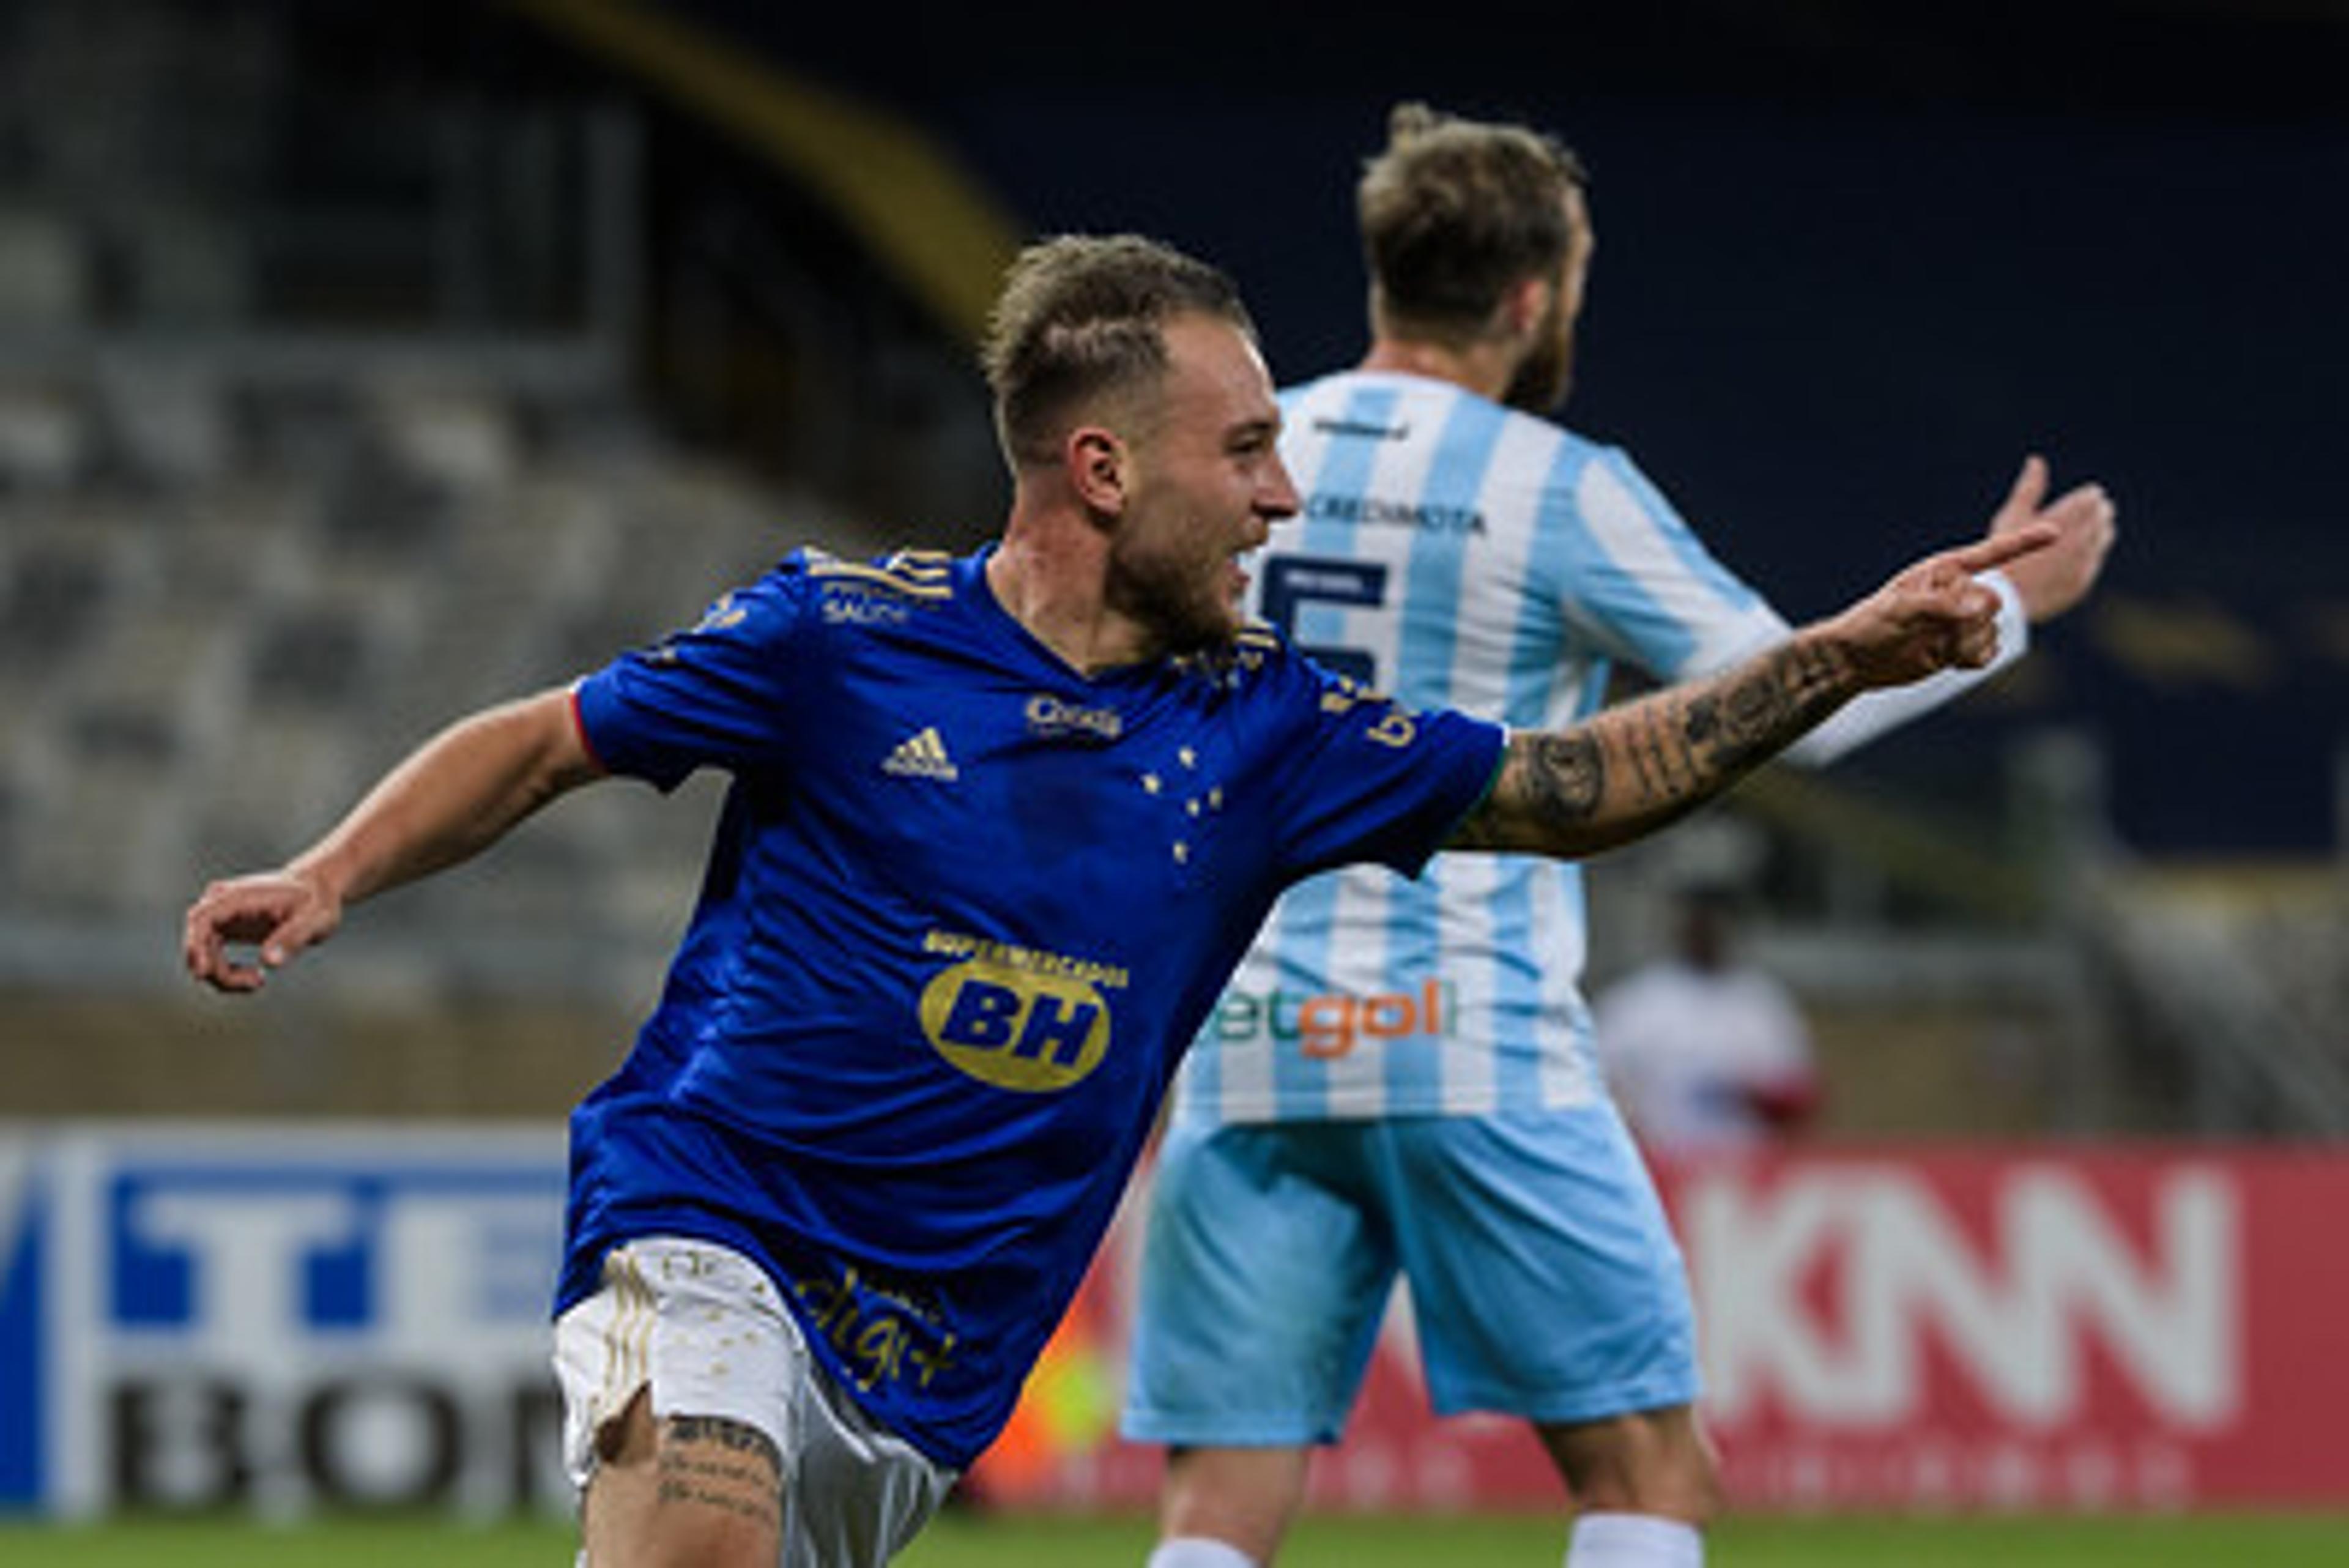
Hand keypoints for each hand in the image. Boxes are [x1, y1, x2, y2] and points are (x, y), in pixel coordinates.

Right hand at [182, 868, 341, 992]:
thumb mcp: (315, 920)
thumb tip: (269, 962)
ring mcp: (221, 917)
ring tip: (258, 981)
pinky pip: (211, 956)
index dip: (196, 945)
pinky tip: (254, 978)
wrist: (316, 893)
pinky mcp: (224, 929)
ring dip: (223, 975)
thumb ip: (293, 938)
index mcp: (239, 896)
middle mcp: (222, 903)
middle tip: (254, 983)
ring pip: (202, 953)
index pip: (202, 918)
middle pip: (198, 940)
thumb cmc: (317, 903)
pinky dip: (226, 973)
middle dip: (215, 970)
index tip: (203, 972)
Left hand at [1826, 524, 2057, 688]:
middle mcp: (1959, 592)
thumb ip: (1942, 606)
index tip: (2055, 533)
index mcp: (1944, 570)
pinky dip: (1974, 659)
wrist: (1858, 660)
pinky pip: (1989, 652)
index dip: (2024, 543)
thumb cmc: (1870, 625)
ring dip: (1967, 644)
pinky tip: (1949, 660)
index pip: (1991, 553)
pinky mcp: (1964, 646)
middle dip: (1970, 620)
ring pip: (1992, 630)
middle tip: (1936, 630)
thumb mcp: (1900, 610)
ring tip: (1934, 647)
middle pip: (1994, 602)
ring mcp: (1964, 619)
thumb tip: (1983, 608)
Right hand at [1984, 454, 2115, 621]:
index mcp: (2061, 520)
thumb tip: (2036, 460)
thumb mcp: (2012, 516)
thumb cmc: (2003, 551)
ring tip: (2096, 525)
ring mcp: (2082, 562)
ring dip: (2102, 528)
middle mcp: (2076, 541)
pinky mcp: (2082, 581)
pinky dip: (2095, 550)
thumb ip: (2030, 488)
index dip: (2090, 496)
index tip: (2091, 494)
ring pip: (2103, 538)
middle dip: (2099, 511)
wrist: (2003, 598)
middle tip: (2099, 507)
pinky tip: (2088, 549)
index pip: (2089, 500)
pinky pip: (2096, 559)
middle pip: (2100, 517)